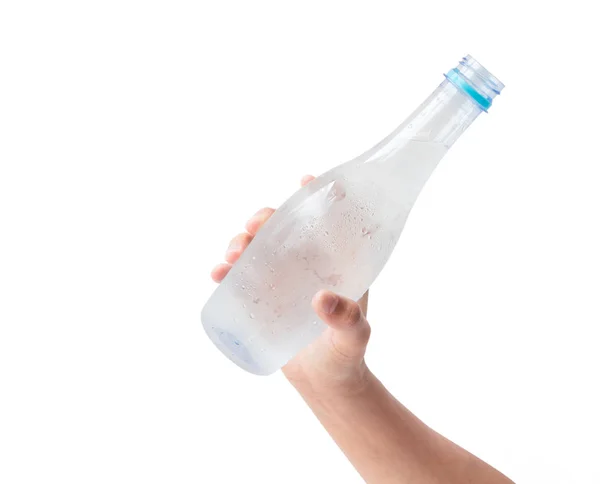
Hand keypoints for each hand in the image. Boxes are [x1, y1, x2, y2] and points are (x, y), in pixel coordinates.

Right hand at [210, 175, 372, 395]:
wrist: (323, 383)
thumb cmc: (345, 355)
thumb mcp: (353, 337)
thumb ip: (347, 319)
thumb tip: (321, 298)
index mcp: (336, 263)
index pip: (328, 222)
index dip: (318, 197)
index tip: (305, 180)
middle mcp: (307, 264)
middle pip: (284, 229)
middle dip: (265, 219)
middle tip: (253, 228)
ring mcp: (282, 280)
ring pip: (258, 249)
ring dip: (241, 242)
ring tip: (232, 255)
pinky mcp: (263, 298)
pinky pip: (241, 277)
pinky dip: (227, 271)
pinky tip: (218, 274)